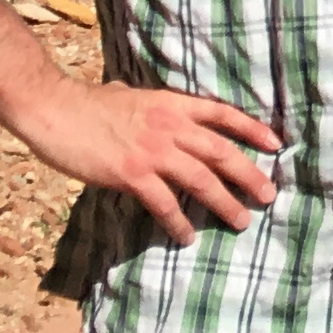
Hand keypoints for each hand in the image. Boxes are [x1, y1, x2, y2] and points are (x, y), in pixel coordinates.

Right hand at [12, 78, 283, 244]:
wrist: (56, 109)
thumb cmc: (88, 104)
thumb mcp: (130, 95)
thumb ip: (149, 104)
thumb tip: (149, 105)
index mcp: (172, 104)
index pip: (223, 114)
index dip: (252, 128)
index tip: (276, 143)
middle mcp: (170, 125)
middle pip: (221, 151)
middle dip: (249, 174)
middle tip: (269, 195)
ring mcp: (152, 150)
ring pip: (201, 179)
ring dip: (224, 202)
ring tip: (242, 220)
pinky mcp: (131, 172)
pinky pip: (164, 202)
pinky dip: (178, 221)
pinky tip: (187, 236)